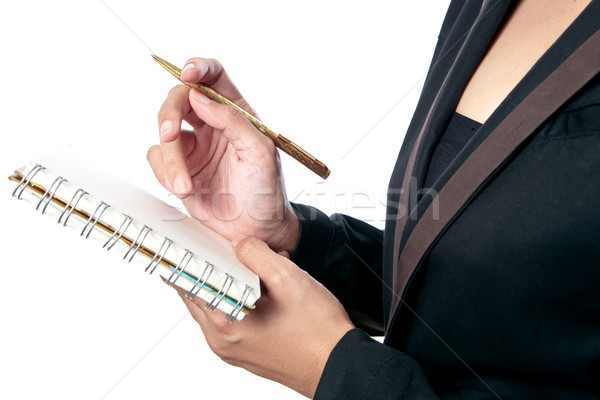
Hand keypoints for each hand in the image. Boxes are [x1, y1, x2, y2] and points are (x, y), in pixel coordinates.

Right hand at [147, 58, 298, 252]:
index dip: (199, 68)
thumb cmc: (265, 191)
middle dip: (169, 115)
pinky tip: (183, 189)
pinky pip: (156, 157)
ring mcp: (194, 145)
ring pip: (164, 132)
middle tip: (170, 134)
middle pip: (180, 98)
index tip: (187, 74)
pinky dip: (164, 173)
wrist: (254, 230)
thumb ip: (233, 121)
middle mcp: (212, 124)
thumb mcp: (260, 153)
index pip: (214, 77)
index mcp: (236, 113)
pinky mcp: (179, 166)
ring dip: (170, 159)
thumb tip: (201, 97)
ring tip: (185, 185)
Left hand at [173, 237, 354, 397]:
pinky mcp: (245, 352)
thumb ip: (257, 255)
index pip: (190, 285)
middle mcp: (223, 342)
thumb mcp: (289, 279)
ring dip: (227, 284)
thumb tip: (240, 244)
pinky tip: (261, 288)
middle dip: (210, 269)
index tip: (186, 243)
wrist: (339, 364)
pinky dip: (238, 300)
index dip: (188, 259)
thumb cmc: (318, 331)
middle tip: (219, 249)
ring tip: (251, 267)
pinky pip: (230, 319)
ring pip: (216, 307)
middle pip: (200, 296)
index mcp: (227, 324)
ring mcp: (232, 350)